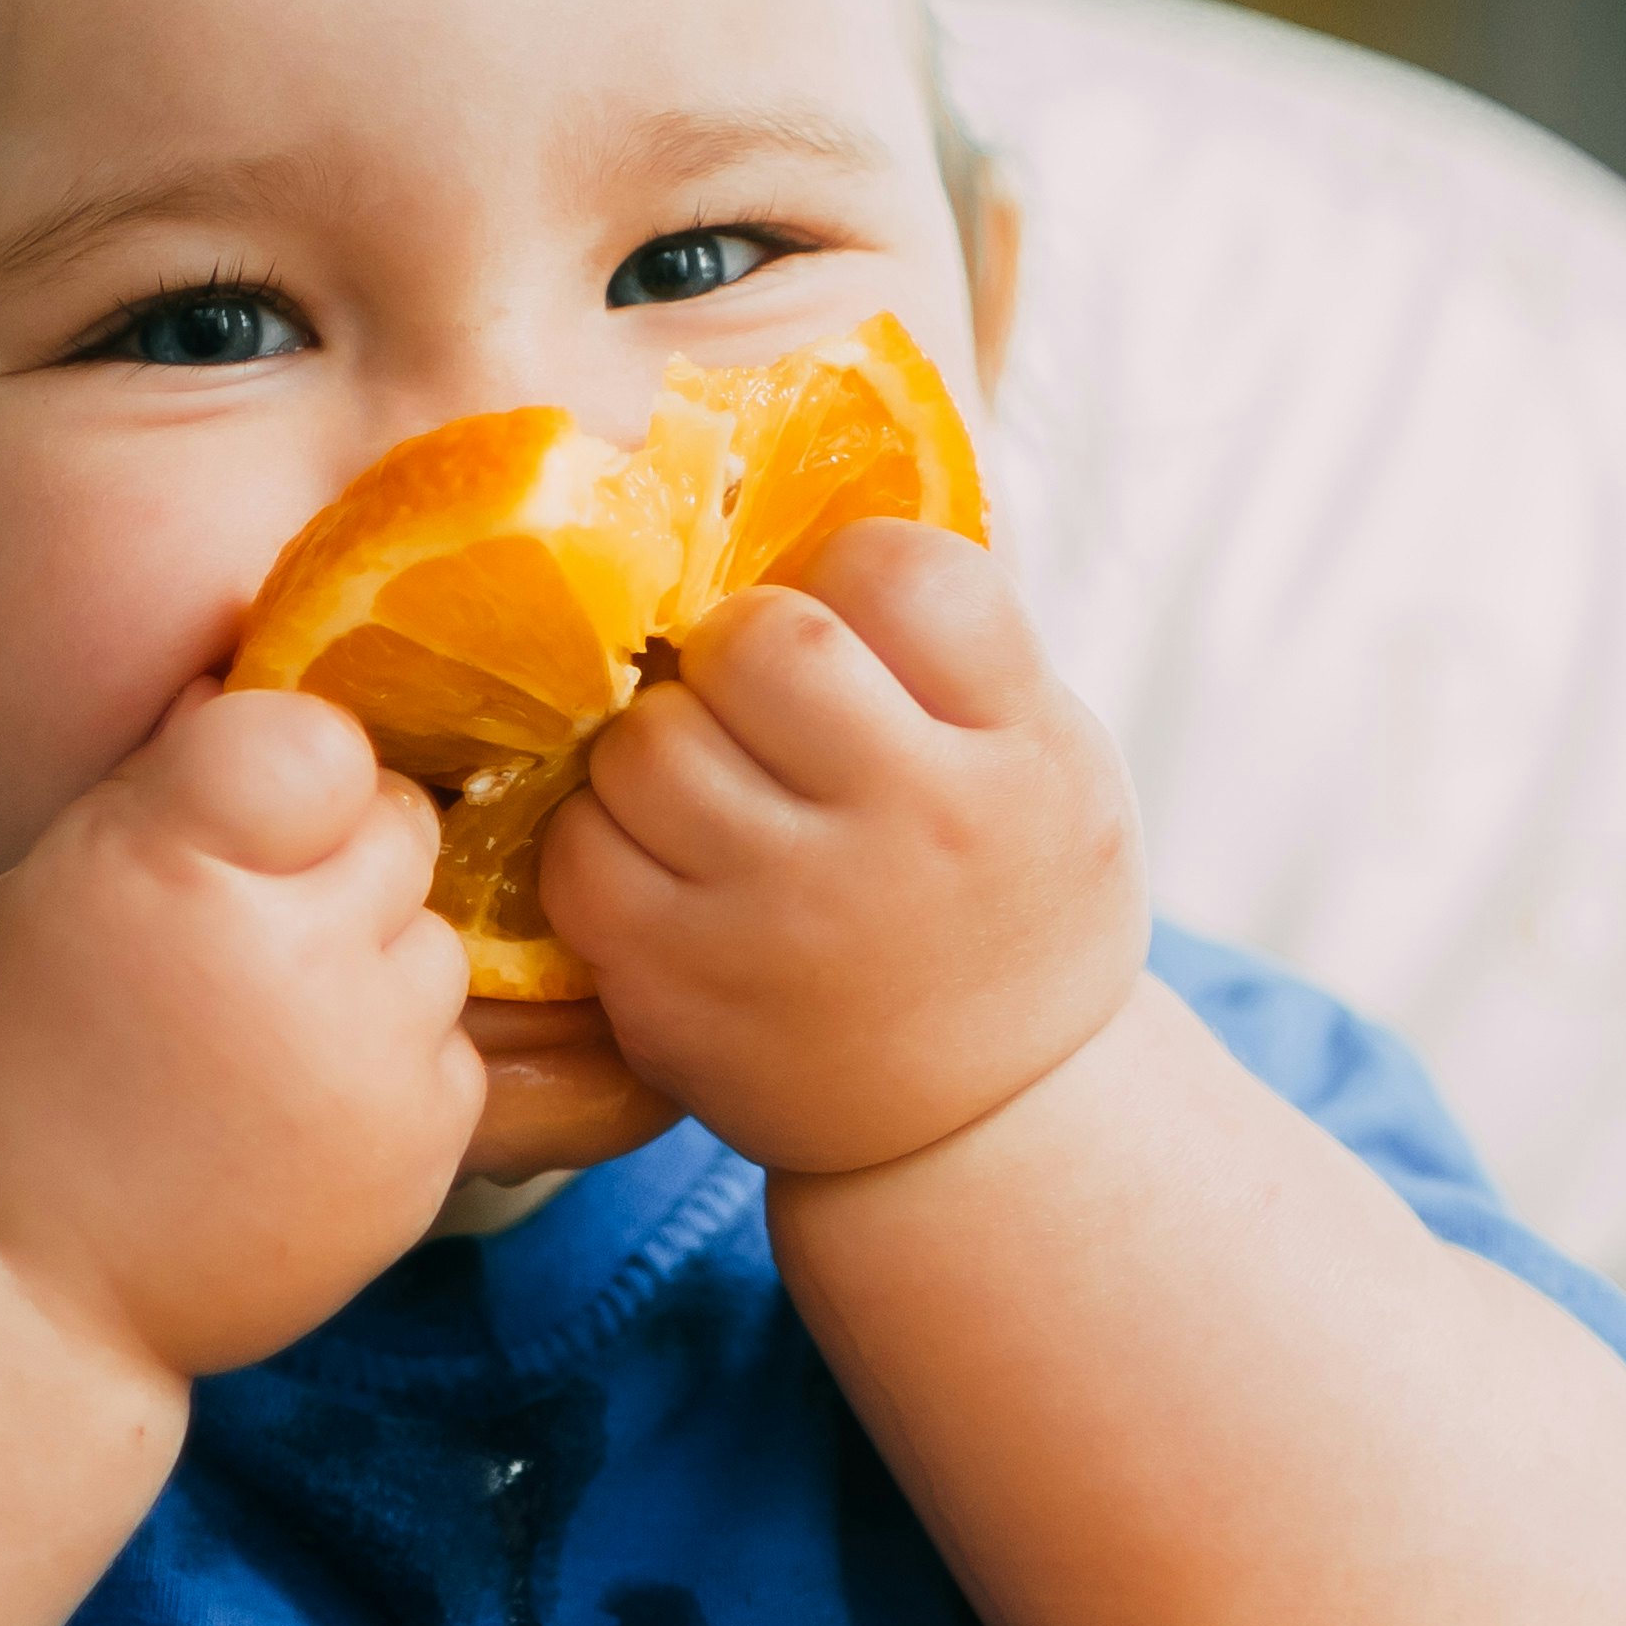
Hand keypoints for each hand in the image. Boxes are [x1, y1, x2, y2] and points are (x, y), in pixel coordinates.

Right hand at [0, 688, 479, 1374]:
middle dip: (339, 866)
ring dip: (374, 968)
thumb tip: (251, 678)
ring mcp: (368, 1053)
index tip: (248, 824)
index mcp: (178, 856)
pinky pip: (452, 1055)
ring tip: (269, 1034)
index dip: (293, 775)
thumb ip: (169, 788)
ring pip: (436, 945)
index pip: (324, 738)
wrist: (17, 1288)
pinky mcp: (419, 1151)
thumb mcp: (49, 889)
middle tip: (252, 938)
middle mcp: (294, 945)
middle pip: (400, 831)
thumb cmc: (8, 1074)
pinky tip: (296, 1108)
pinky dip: (393, 1068)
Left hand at [533, 520, 1146, 1179]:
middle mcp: (910, 830)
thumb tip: (792, 500)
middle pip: (758, 642)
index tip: (853, 622)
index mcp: (1015, 752)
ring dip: (660, 742)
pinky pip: (582, 853)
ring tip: (711, 785)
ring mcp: (786, 919)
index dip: (853, 573)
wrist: (990, 1125)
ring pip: (648, 742)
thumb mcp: (1043, 759)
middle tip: (757, 702)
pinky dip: (604, 841)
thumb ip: (952, 647)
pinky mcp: (681, 994)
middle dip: (739, 651)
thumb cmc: (1004, 900)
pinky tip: (663, 862)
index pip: (901, 572)